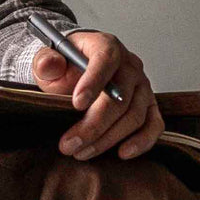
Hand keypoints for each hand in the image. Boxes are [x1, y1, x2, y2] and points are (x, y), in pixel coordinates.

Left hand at [31, 30, 162, 161]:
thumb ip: (46, 61)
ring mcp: (142, 87)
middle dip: (94, 124)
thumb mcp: (49, 59)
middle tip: (70, 143)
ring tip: (81, 151)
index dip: (93, 83)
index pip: (104, 60)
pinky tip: (122, 153)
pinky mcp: (149, 106)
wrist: (77, 70)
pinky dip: (141, 142)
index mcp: (105, 46)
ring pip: (134, 116)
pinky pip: (153, 126)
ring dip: (108, 138)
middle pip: (119, 97)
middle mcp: (129, 65)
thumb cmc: (66, 64)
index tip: (76, 104)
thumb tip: (49, 64)